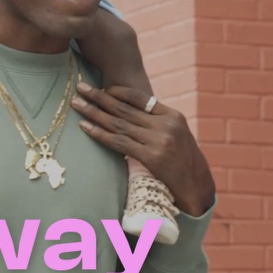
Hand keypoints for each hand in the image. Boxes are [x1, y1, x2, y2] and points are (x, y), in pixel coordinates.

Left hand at [70, 83, 214, 217]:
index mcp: (172, 115)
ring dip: (94, 113)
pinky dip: (99, 134)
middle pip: (125, 108)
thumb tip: (133, 112)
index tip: (101, 87)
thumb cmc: (183, 160)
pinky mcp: (150, 157)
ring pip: (118, 123)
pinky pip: (119, 143)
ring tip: (77, 104)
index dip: (118, 92)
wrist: (195, 185)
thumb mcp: (177, 134)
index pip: (141, 98)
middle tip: (80, 88)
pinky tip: (85, 127)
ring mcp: (158, 140)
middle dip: (99, 97)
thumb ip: (158, 122)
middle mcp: (165, 125)